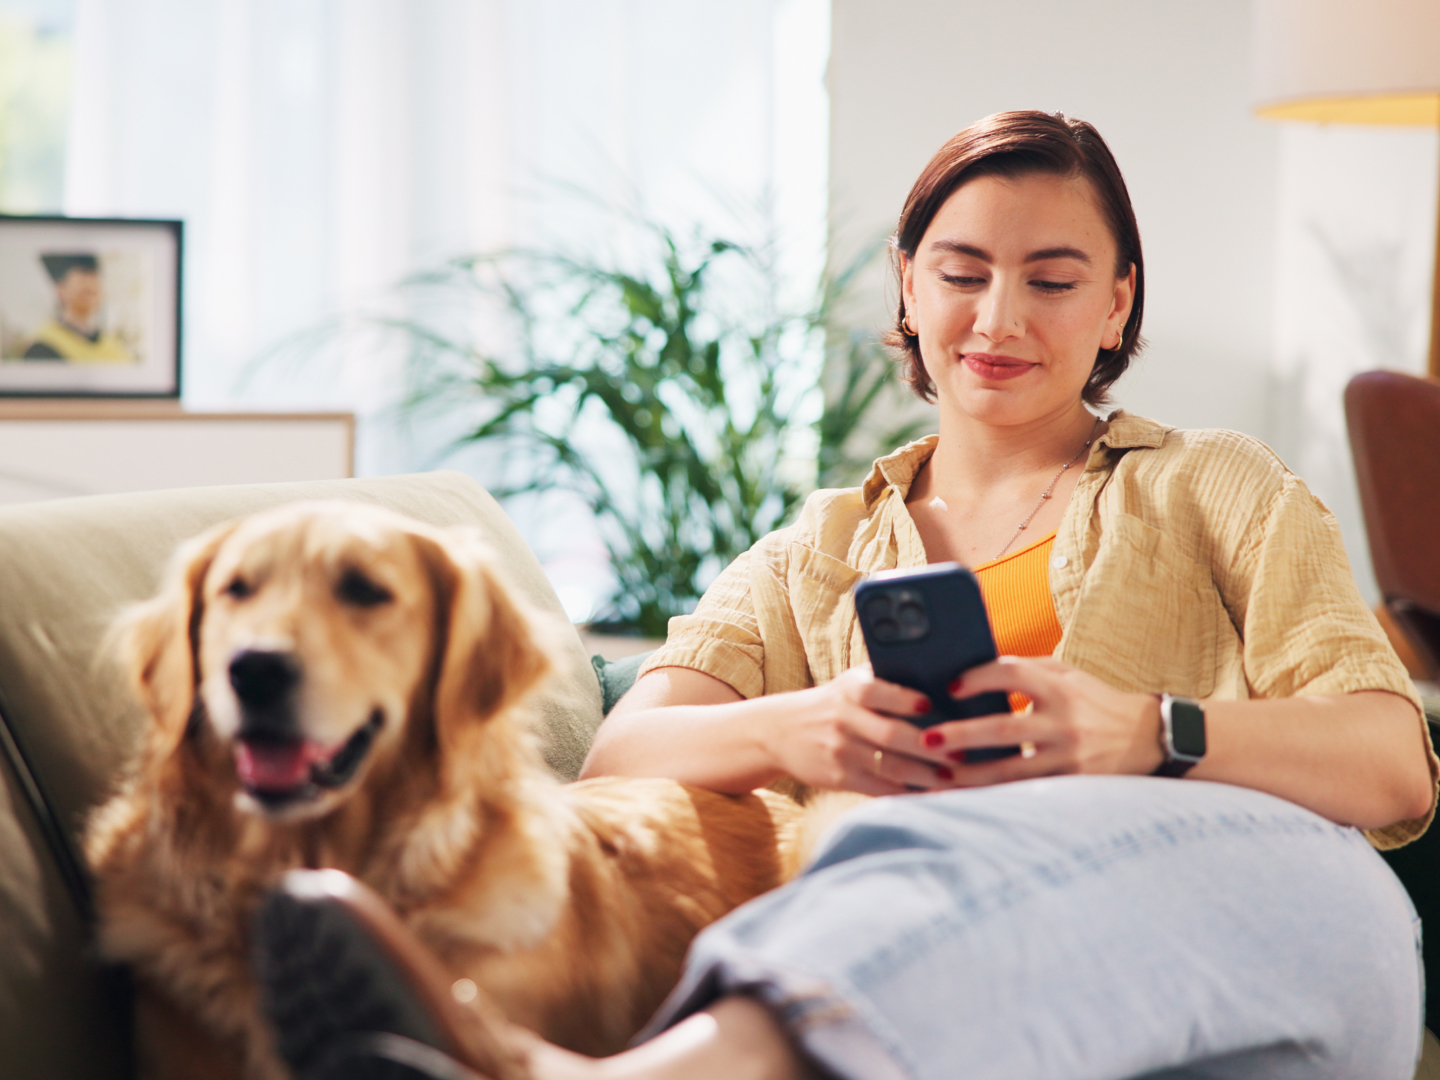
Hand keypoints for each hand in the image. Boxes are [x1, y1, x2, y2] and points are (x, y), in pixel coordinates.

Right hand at [764, 666, 962, 795]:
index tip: (932, 705)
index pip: (877, 692)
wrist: (780, 731)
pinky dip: (907, 794)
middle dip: (929, 746)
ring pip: (890, 766)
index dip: (905, 699)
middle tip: (960, 753)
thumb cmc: (833, 703)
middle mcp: (843, 719)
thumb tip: (942, 679)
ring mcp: (840, 751)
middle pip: (891, 735)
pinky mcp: (839, 777)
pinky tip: (930, 794)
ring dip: (926, 775)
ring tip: (953, 778)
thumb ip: (886, 679)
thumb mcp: (851, 683)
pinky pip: (879, 789)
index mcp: (850, 689)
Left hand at [920, 656, 1164, 785]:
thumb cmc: (1093, 700)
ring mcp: (1068, 758)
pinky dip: (995, 797)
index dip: (978, 678)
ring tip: (936, 776)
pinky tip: (966, 800)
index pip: (1012, 675)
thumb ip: (1025, 669)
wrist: (1147, 737)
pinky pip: (1025, 793)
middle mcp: (1063, 723)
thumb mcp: (1066, 674)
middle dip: (962, 735)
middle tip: (927, 738)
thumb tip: (971, 668)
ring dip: (970, 775)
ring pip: (1011, 771)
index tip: (950, 688)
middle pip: (1004, 728)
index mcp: (1059, 688)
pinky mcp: (1071, 785)